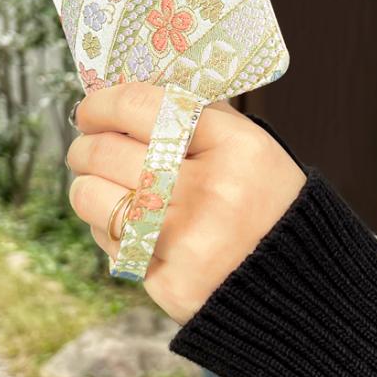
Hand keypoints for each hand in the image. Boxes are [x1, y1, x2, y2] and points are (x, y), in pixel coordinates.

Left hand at [67, 82, 306, 325]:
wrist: (294, 278)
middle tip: (86, 147)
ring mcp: (187, 241)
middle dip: (83, 146)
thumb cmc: (262, 200)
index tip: (90, 109)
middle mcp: (210, 191)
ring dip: (85, 185)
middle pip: (107, 152)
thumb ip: (194, 115)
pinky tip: (128, 224)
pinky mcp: (169, 282)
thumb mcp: (248, 144)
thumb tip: (127, 94)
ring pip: (92, 197)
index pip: (142, 106)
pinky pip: (108, 243)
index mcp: (233, 146)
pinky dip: (107, 228)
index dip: (101, 103)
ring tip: (99, 183)